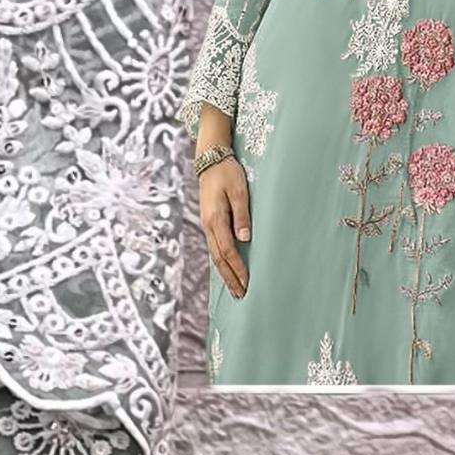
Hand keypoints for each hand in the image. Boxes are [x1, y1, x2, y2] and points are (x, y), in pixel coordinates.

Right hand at [198, 150, 249, 298]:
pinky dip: (221, 262)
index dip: (237, 269)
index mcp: (216, 220)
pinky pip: (215, 248)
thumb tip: (245, 239)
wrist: (210, 160)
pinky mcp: (209, 223)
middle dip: (230, 278)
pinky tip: (227, 269)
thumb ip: (242, 215)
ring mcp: (207, 226)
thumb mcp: (239, 191)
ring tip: (234, 288)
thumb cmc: (227, 173)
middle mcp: (208, 226)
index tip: (247, 283)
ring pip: (215, 256)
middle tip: (240, 295)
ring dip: (225, 273)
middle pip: (219, 259)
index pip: (228, 251)